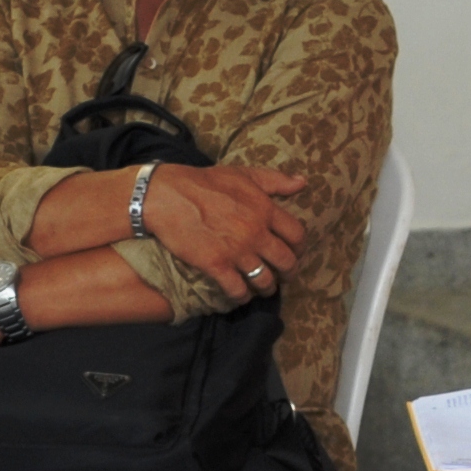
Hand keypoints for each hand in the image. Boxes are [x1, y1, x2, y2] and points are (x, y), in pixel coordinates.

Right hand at [140, 163, 306, 303]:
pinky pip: (238, 290)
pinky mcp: (216, 265)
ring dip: (267, 288)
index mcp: (265, 209)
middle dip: (289, 272)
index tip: (296, 253)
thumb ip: (275, 181)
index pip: (297, 235)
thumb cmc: (204, 182)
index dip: (300, 248)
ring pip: (265, 280)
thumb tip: (303, 183)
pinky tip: (241, 294)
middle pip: (286, 262)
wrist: (167, 196)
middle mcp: (255, 232)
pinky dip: (242, 296)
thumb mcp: (243, 174)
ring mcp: (236, 251)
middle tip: (284, 276)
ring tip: (263, 288)